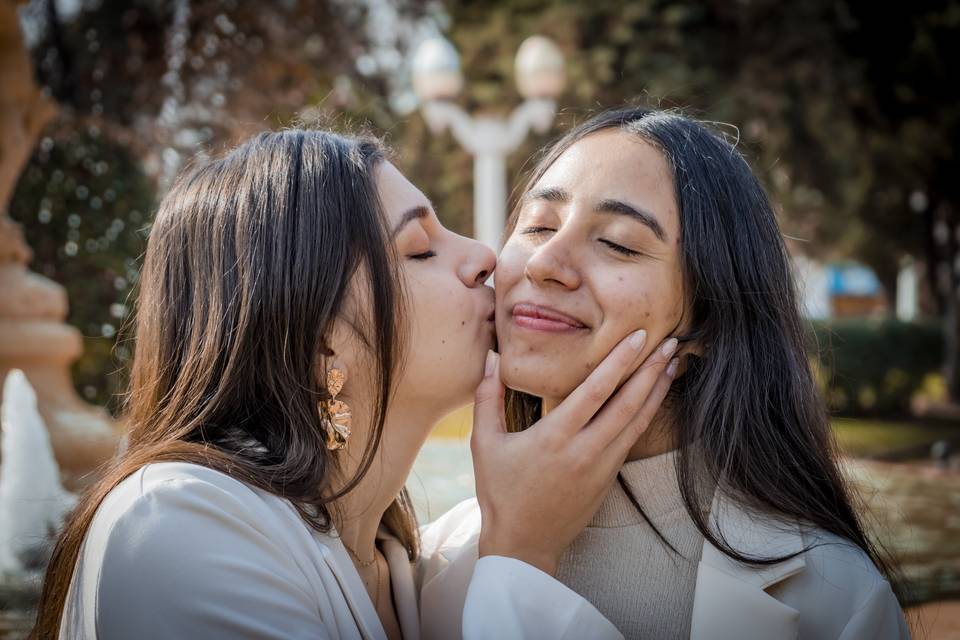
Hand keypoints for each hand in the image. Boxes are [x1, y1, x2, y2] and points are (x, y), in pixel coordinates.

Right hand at [471, 330, 677, 575]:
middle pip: (628, 404)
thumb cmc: (500, 493)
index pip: (595, 391)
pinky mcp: (609, 478)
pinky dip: (647, 414)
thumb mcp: (484, 445)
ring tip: (672, 364)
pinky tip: (654, 397)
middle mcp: (585, 450)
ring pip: (637, 422)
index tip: (638, 337)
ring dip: (656, 391)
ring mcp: (601, 466)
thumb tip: (491, 362)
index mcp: (555, 438)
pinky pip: (632, 438)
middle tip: (669, 342)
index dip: (619, 362)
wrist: (523, 544)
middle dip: (650, 371)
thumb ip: (487, 400)